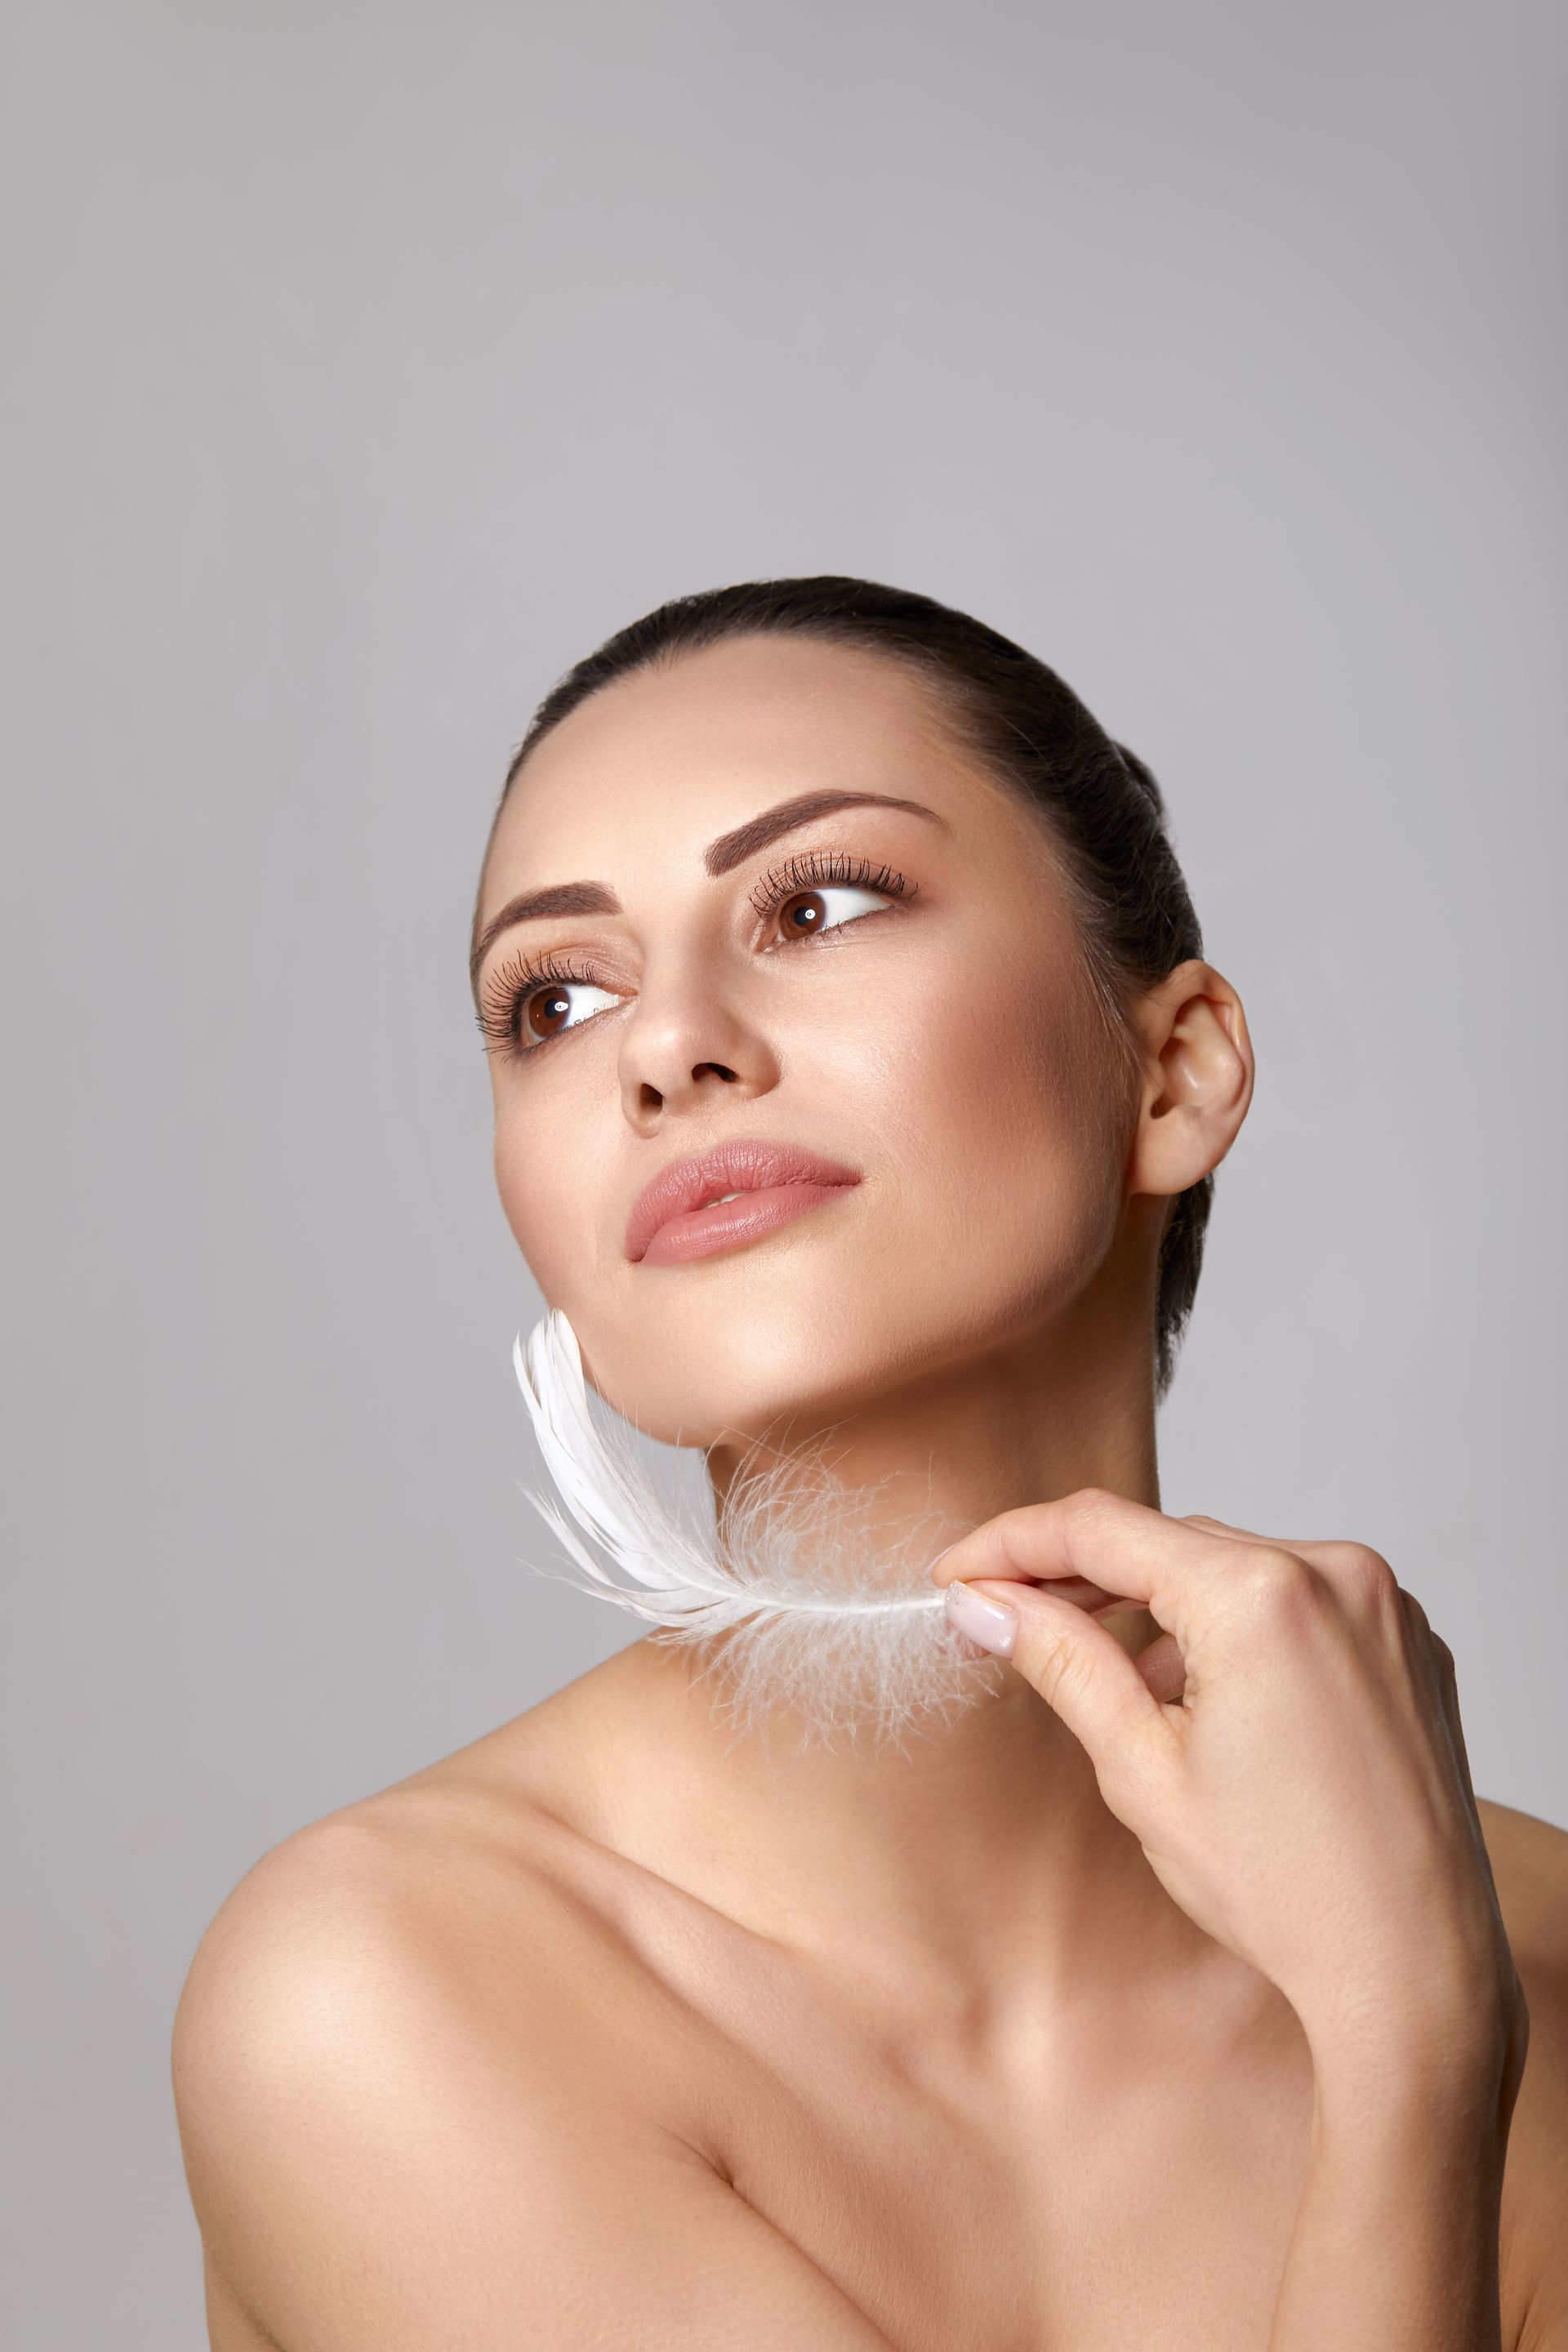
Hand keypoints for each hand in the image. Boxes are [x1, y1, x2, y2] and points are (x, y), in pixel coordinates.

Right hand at [932, 1491, 1524, 2078]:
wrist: (1415, 1968)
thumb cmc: (1286, 1889)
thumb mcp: (1141, 1771)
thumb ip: (1060, 1661)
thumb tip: (984, 1603)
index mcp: (1261, 1595)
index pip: (1102, 1528)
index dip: (1012, 1543)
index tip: (957, 1573)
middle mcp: (1335, 1572)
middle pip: (1168, 1541)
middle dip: (1082, 1578)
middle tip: (1004, 1620)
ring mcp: (1383, 1603)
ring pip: (1231, 1567)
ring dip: (1161, 1609)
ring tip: (1119, 1692)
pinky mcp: (1408, 1638)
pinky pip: (1296, 1600)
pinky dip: (1235, 1629)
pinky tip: (1205, 1702)